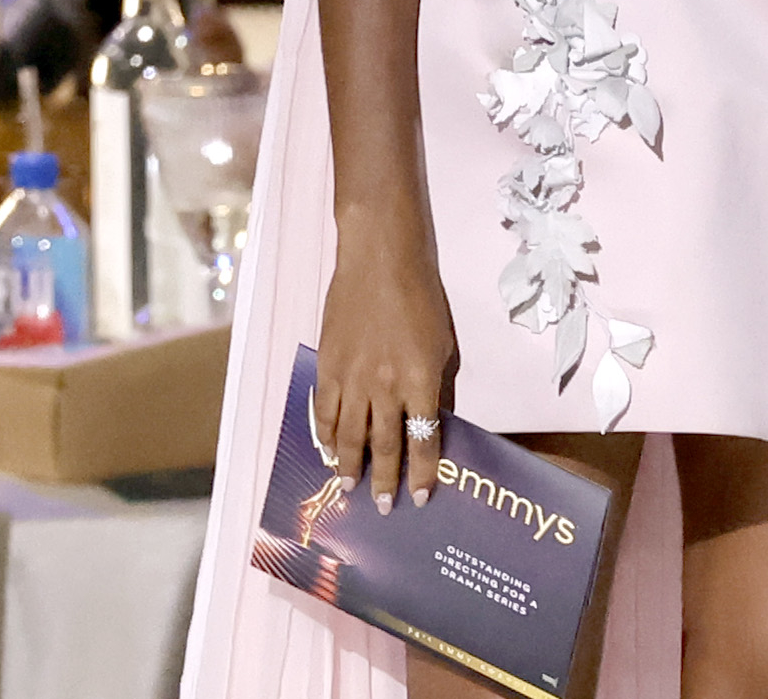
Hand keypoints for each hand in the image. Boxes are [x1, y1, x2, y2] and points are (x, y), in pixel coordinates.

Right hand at [311, 203, 460, 514]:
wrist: (380, 260)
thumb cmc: (422, 297)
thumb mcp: (443, 344)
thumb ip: (438, 386)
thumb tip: (433, 422)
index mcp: (420, 381)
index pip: (423, 439)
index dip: (422, 472)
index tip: (420, 497)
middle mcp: (385, 387)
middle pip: (384, 445)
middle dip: (386, 480)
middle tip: (385, 507)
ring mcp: (352, 378)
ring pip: (348, 436)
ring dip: (350, 467)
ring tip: (350, 489)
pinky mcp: (328, 366)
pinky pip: (324, 412)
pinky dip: (325, 436)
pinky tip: (327, 451)